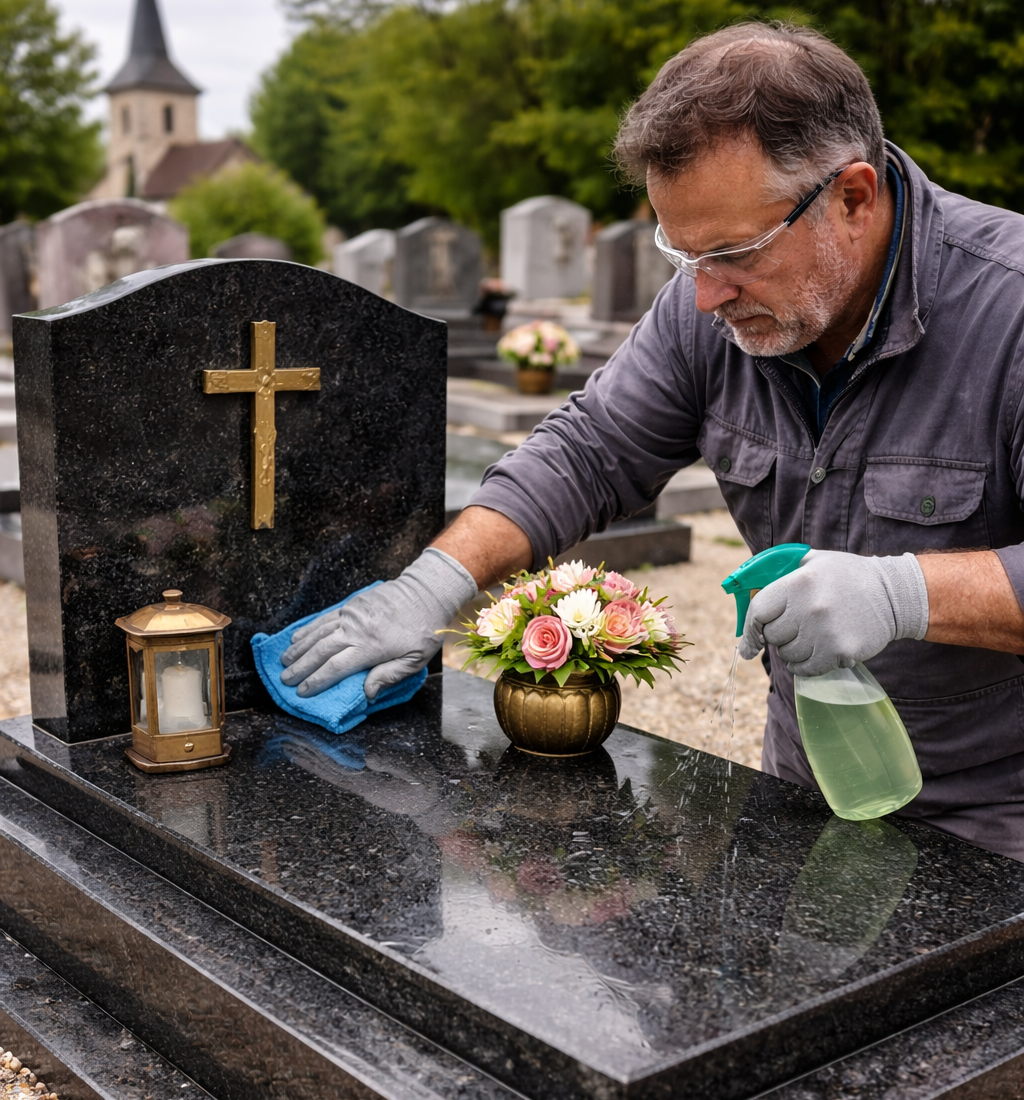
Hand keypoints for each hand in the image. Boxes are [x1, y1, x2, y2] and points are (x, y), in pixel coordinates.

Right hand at [280, 548, 477, 699]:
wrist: (427, 592)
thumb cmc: (424, 630)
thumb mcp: (415, 660)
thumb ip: (388, 676)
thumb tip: (365, 693)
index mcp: (371, 647)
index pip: (335, 668)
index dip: (316, 681)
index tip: (302, 692)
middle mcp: (355, 629)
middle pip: (321, 651)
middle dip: (300, 667)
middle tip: (284, 680)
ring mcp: (351, 614)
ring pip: (318, 633)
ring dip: (299, 648)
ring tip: (284, 661)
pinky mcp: (352, 603)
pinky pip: (325, 618)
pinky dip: (309, 629)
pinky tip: (297, 637)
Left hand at [738, 550, 928, 676]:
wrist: (894, 595)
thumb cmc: (848, 576)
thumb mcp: (813, 561)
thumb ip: (781, 572)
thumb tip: (748, 593)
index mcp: (799, 582)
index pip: (758, 611)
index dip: (749, 629)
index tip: (748, 642)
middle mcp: (809, 608)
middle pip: (772, 635)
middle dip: (778, 634)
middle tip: (795, 627)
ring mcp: (825, 633)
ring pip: (787, 654)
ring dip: (793, 650)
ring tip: (811, 635)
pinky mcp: (840, 652)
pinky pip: (805, 669)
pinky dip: (805, 664)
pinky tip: (817, 650)